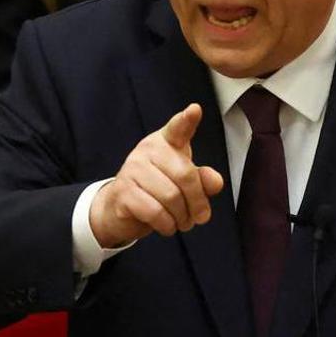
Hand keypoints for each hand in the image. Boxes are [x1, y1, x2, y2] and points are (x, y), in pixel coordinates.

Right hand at [89, 103, 224, 246]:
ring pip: (171, 197)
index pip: (177, 129)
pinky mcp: (123, 192)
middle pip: (185, 175)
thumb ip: (202, 180)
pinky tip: (167, 226)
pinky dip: (167, 225)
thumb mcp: (183, 182)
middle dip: (198, 202)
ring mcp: (132, 169)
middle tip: (200, 217)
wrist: (119, 208)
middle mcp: (147, 150)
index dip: (186, 120)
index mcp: (165, 142)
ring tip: (182, 223)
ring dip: (182, 217)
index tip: (195, 110)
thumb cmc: (157, 189)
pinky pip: (155, 212)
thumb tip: (215, 182)